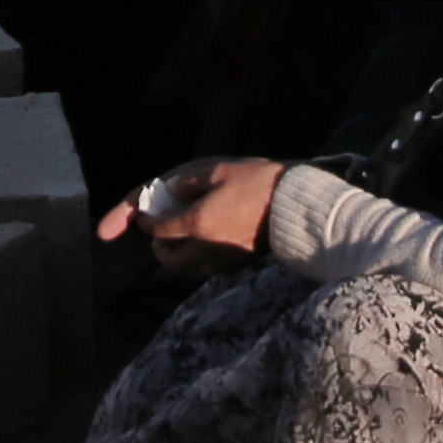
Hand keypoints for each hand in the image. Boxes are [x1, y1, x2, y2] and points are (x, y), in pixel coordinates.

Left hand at [99, 157, 282, 271]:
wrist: (295, 204)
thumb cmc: (257, 183)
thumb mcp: (218, 171)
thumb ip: (189, 182)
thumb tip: (171, 190)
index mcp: (198, 224)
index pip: (160, 231)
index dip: (148, 222)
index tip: (146, 214)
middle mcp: (208, 248)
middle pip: (171, 262)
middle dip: (160, 250)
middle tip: (159, 235)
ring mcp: (226, 259)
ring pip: (191, 271)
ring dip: (179, 259)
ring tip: (181, 240)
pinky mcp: (242, 263)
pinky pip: (211, 270)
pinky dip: (201, 262)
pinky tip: (206, 244)